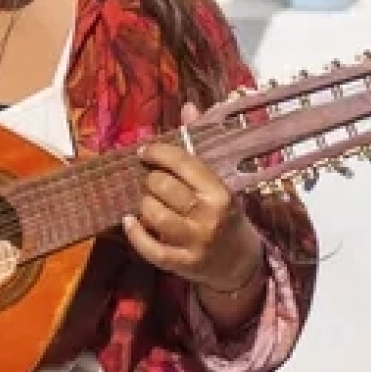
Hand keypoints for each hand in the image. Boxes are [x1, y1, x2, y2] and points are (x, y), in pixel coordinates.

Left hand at [121, 102, 263, 293]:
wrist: (242, 264)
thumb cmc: (226, 215)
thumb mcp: (219, 182)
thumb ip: (199, 145)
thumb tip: (187, 107)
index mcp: (219, 191)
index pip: (183, 162)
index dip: (158, 152)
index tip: (145, 152)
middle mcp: (209, 216)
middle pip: (163, 187)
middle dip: (150, 180)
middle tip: (151, 182)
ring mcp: (196, 242)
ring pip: (154, 214)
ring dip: (143, 204)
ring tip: (147, 202)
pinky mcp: (183, 265)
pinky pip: (150, 248)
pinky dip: (135, 234)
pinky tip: (129, 222)